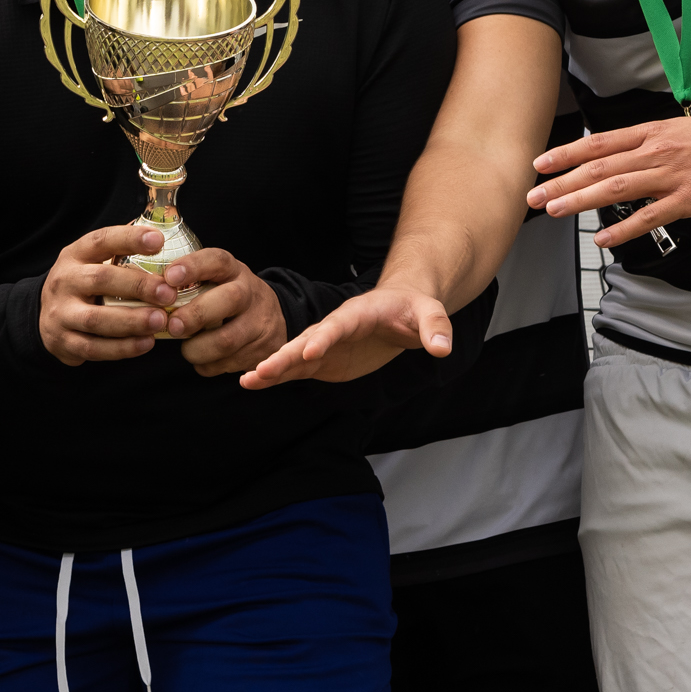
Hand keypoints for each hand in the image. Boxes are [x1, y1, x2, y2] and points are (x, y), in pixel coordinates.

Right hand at [39, 224, 171, 363]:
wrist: (45, 315)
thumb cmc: (82, 284)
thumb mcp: (91, 261)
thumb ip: (121, 250)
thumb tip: (163, 233)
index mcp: (75, 255)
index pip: (102, 240)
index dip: (129, 239)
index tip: (158, 240)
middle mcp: (64, 281)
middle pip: (101, 279)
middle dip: (138, 286)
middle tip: (168, 293)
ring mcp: (61, 313)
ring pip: (96, 319)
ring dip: (132, 321)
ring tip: (161, 321)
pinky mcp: (63, 342)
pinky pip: (94, 348)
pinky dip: (122, 348)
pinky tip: (146, 343)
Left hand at [152, 248, 289, 377]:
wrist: (270, 320)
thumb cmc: (226, 297)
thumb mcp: (215, 280)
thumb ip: (186, 283)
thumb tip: (141, 290)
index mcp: (233, 271)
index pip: (216, 260)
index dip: (193, 267)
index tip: (170, 277)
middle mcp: (250, 293)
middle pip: (229, 299)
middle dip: (196, 314)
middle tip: (173, 326)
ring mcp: (259, 323)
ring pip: (227, 340)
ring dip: (198, 348)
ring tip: (187, 349)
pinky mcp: (260, 351)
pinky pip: (226, 364)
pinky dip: (208, 365)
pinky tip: (204, 358)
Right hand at [240, 284, 455, 389]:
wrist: (400, 308)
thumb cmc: (413, 308)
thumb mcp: (430, 312)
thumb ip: (436, 327)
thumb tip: (443, 348)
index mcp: (357, 313)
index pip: (338, 325)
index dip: (324, 338)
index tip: (309, 351)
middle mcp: (334, 327)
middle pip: (306, 341)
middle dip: (286, 355)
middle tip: (263, 370)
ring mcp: (325, 345)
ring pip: (295, 356)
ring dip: (272, 368)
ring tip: (247, 381)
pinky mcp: (322, 361)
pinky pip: (296, 369)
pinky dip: (275, 376)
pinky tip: (252, 383)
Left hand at [530, 113, 690, 247]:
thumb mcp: (685, 131)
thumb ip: (656, 143)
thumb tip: (630, 154)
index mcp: (655, 132)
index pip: (600, 142)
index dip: (567, 153)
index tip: (541, 163)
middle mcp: (657, 151)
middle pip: (599, 166)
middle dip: (562, 181)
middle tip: (535, 195)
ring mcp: (673, 175)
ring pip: (616, 188)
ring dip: (581, 201)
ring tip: (555, 211)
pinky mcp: (690, 199)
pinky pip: (649, 216)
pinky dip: (623, 229)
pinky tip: (603, 240)